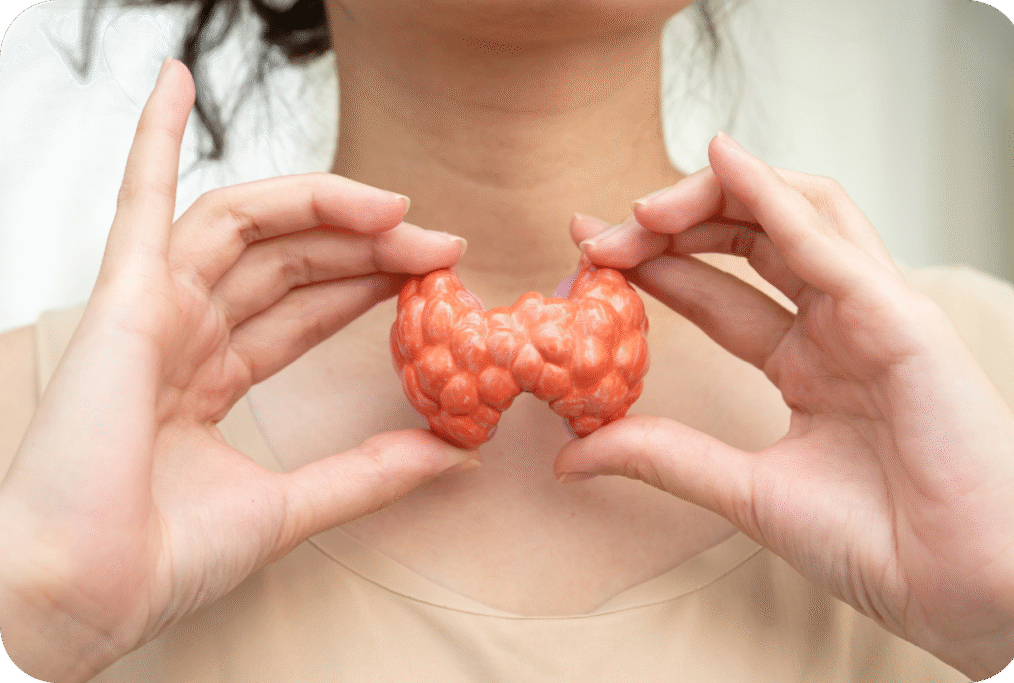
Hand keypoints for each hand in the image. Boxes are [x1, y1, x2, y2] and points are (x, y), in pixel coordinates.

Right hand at [0, 59, 473, 681]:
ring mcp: (153, 311)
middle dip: (366, 245)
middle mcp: (183, 336)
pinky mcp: (124, 300)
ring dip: (319, 205)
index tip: (435, 272)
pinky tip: (176, 78)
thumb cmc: (160, 559)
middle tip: (439, 243)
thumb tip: (455, 455)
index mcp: (209, 379)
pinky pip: (142, 202)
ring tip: (392, 207)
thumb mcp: (290, 507)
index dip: (368, 283)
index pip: (304, 308)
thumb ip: (370, 473)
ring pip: (245, 227)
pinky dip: (154, 138)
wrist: (83, 594)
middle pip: (290, 262)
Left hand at [560, 132, 1013, 678]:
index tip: (588, 251)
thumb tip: (570, 457)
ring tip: (644, 210)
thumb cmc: (875, 544)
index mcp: (807, 363)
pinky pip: (829, 240)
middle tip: (601, 234)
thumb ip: (663, 458)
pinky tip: (721, 163)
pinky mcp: (900, 316)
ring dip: (715, 196)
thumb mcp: (742, 490)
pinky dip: (774, 196)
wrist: (959, 591)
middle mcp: (837, 326)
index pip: (719, 292)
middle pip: (749, 239)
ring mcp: (870, 313)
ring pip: (794, 214)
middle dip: (671, 225)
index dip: (653, 265)